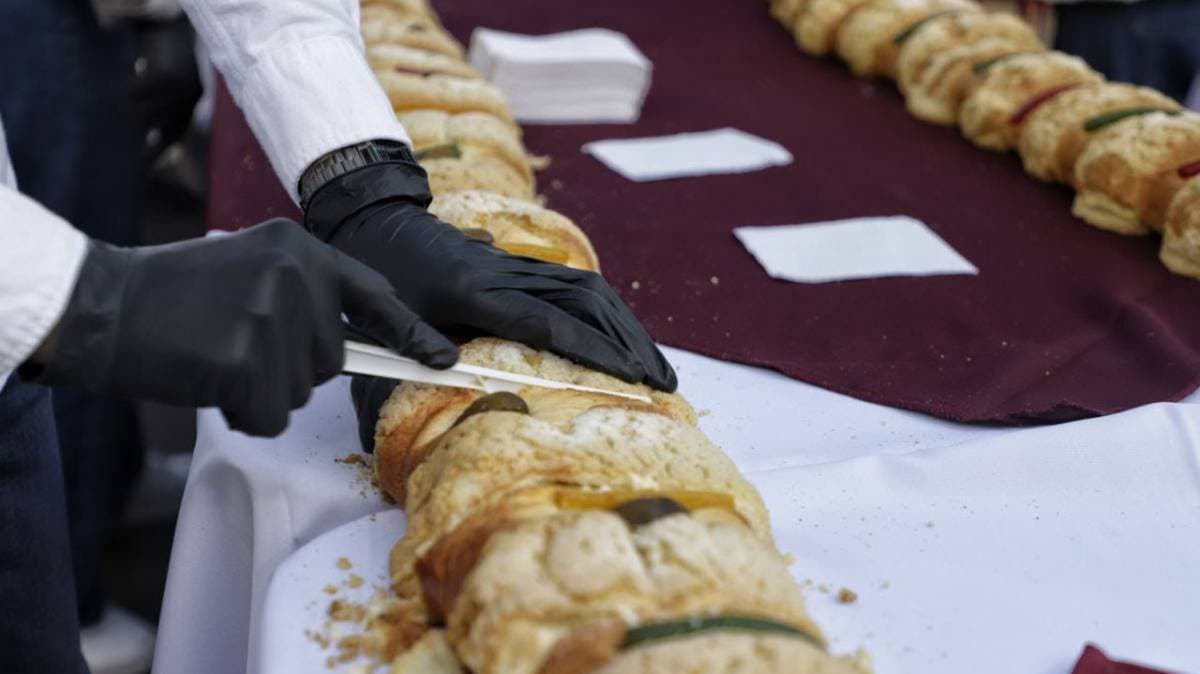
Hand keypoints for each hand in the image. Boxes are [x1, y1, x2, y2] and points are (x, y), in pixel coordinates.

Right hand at [30, 219, 456, 435]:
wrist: (105, 304)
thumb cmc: (179, 292)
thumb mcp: (253, 267)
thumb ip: (307, 295)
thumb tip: (363, 347)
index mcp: (300, 248)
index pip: (375, 295)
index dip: (411, 333)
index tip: (446, 360)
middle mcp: (295, 276)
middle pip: (334, 359)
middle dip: (292, 367)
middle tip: (236, 344)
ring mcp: (270, 316)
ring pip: (301, 392)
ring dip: (263, 390)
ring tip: (217, 356)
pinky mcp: (243, 359)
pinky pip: (270, 415)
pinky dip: (243, 413)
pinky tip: (209, 381)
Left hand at [303, 157, 676, 391]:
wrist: (378, 225)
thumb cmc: (382, 283)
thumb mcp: (390, 317)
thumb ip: (415, 343)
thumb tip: (442, 367)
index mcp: (474, 292)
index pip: (548, 323)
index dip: (593, 349)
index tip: (630, 375)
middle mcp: (504, 274)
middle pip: (585, 301)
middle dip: (630, 340)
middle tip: (663, 378)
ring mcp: (516, 266)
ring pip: (588, 288)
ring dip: (627, 326)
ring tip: (655, 363)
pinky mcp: (520, 265)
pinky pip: (576, 283)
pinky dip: (608, 312)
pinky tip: (624, 337)